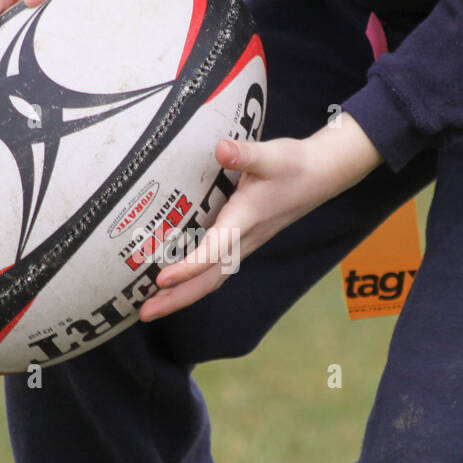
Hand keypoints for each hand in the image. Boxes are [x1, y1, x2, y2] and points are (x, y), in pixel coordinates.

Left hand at [139, 114, 383, 321]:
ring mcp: (244, 245)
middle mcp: (243, 240)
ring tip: (150, 309)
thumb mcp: (271, 155)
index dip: (188, 267)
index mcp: (245, 220)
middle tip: (143, 314)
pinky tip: (173, 288)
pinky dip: (193, 285)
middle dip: (176, 298)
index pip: (214, 251)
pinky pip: (215, 272)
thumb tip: (222, 148)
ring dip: (181, 297)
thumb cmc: (293, 164)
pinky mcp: (242, 243)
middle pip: (208, 279)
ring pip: (211, 280)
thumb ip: (245, 153)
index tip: (161, 279)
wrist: (319, 175)